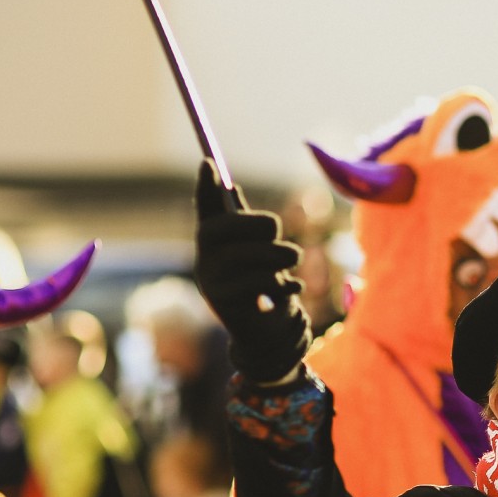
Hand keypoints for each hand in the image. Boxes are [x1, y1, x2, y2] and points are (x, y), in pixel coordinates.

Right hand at [193, 162, 310, 384]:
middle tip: (282, 235)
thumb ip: (243, 224)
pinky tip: (292, 288)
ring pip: (252, 255)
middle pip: (230, 227)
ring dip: (283, 257)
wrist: (262, 334)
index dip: (205, 187)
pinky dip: (286, 284)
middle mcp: (204, 257)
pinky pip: (261, 282)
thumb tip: (231, 189)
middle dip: (263, 228)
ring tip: (293, 262)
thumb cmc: (259, 284)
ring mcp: (211, 279)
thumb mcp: (253, 252)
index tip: (208, 163)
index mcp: (213, 239)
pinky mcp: (225, 302)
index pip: (204, 207)